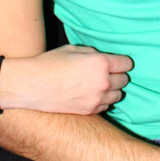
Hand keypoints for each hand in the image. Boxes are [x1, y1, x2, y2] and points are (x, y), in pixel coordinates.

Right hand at [6, 45, 131, 114]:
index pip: (126, 63)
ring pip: (118, 95)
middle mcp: (103, 82)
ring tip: (98, 84)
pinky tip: (91, 94)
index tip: (116, 62)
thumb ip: (93, 53)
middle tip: (105, 73)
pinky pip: (106, 105)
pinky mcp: (90, 111)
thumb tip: (102, 59)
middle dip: (117, 75)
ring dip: (112, 89)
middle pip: (124, 80)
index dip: (121, 62)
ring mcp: (97, 99)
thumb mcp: (73, 49)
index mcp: (101, 63)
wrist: (33, 85)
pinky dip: (103, 100)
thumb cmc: (51, 63)